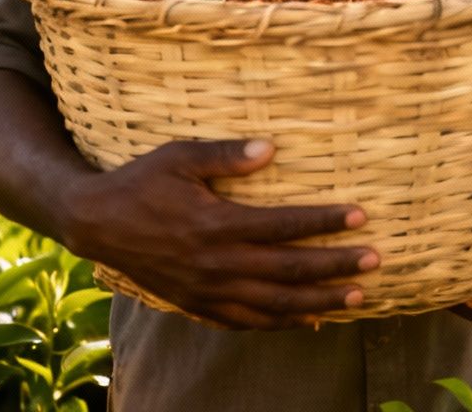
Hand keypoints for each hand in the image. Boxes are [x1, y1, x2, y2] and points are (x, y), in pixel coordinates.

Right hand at [57, 138, 377, 329]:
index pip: (284, 226)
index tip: (361, 217)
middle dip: (336, 267)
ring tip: (356, 297)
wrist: (96, 223)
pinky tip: (309, 321)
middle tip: (375, 262)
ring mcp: (207, 290)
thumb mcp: (179, 156)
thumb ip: (225, 155)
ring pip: (274, 305)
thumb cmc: (141, 182)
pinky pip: (246, 322)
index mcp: (216, 224)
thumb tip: (271, 148)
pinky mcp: (197, 304)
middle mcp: (216, 264)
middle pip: (288, 271)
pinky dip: (280, 324)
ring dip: (318, 302)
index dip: (325, 223)